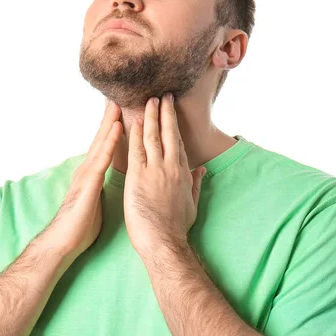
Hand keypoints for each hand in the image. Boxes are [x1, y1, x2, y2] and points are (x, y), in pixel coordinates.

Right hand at [41, 100, 121, 259]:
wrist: (64, 242)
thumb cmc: (81, 226)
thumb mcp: (96, 202)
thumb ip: (102, 188)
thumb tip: (111, 185)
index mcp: (92, 173)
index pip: (104, 146)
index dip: (112, 128)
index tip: (121, 111)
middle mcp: (88, 168)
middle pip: (102, 137)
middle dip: (110, 117)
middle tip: (119, 96)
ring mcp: (87, 173)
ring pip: (101, 142)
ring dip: (111, 122)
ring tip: (119, 102)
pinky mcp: (88, 182)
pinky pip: (102, 158)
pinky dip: (110, 141)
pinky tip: (118, 128)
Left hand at [123, 93, 206, 254]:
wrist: (163, 240)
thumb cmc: (176, 226)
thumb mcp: (192, 203)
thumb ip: (196, 184)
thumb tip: (202, 170)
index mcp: (183, 172)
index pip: (177, 142)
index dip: (173, 124)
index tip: (170, 110)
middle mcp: (170, 166)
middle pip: (167, 133)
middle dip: (165, 112)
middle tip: (162, 95)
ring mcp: (154, 169)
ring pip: (152, 136)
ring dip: (150, 116)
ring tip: (149, 101)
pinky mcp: (138, 176)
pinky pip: (136, 148)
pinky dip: (134, 133)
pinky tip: (133, 121)